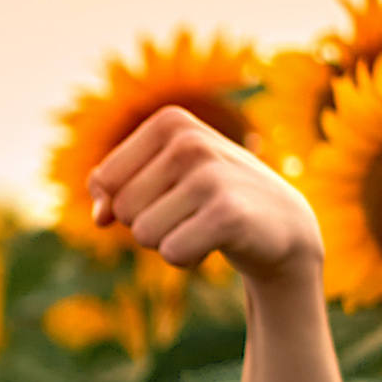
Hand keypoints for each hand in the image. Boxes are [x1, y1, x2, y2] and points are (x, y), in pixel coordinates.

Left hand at [89, 105, 321, 283]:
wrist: (282, 224)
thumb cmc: (209, 198)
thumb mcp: (161, 179)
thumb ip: (114, 191)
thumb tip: (100, 218)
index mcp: (169, 122)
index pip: (105, 180)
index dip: (124, 201)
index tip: (164, 195)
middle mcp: (189, 142)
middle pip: (123, 209)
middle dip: (149, 222)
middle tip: (190, 213)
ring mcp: (211, 176)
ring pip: (143, 235)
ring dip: (168, 242)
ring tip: (203, 225)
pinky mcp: (227, 215)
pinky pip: (172, 254)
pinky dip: (188, 259)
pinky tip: (217, 241)